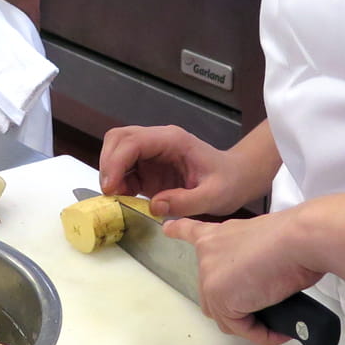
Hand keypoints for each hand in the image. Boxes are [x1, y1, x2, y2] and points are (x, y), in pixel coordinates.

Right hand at [99, 125, 262, 218]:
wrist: (237, 179)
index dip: (116, 161)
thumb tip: (155, 206)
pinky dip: (118, 182)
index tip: (111, 187)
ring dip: (111, 173)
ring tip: (118, 197)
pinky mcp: (149, 166)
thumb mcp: (213, 196)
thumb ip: (185, 201)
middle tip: (110, 192)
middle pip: (118, 138)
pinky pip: (124, 168)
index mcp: (173, 140)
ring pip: (117, 151)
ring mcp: (152, 152)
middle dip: (108, 164)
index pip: (133, 141)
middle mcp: (159, 141)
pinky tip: (127, 198)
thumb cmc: (229, 181)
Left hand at [166, 213, 324, 344]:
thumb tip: (262, 283)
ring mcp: (210, 277)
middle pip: (213, 294)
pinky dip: (262, 334)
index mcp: (218, 235)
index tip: (168, 228)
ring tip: (276, 319)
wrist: (297, 240)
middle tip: (265, 304)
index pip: (191, 231)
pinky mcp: (221, 299)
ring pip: (226, 317)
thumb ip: (249, 260)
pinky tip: (278, 330)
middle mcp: (208, 254)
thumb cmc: (291, 237)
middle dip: (236, 306)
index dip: (179, 230)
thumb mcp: (263, 242)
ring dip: (251, 323)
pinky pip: (241, 328)